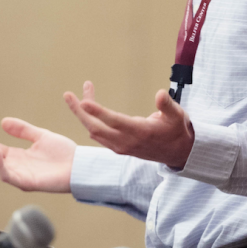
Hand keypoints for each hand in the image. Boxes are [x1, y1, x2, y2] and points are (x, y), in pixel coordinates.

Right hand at [0, 118, 75, 192]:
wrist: (80, 164)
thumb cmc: (63, 153)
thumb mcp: (40, 136)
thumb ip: (23, 130)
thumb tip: (2, 122)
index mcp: (17, 157)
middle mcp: (15, 167)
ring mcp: (19, 176)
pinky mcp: (27, 183)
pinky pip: (8, 176)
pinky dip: (0, 165)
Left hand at [64, 82, 194, 169]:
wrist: (178, 153)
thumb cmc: (177, 130)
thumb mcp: (177, 116)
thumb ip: (167, 105)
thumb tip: (160, 94)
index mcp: (139, 132)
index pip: (114, 121)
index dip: (98, 111)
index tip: (83, 101)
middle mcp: (126, 142)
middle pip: (95, 127)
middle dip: (79, 111)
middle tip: (67, 95)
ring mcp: (120, 147)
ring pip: (94, 132)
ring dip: (82, 115)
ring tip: (74, 96)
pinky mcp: (118, 148)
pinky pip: (98, 136)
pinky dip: (89, 122)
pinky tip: (85, 110)